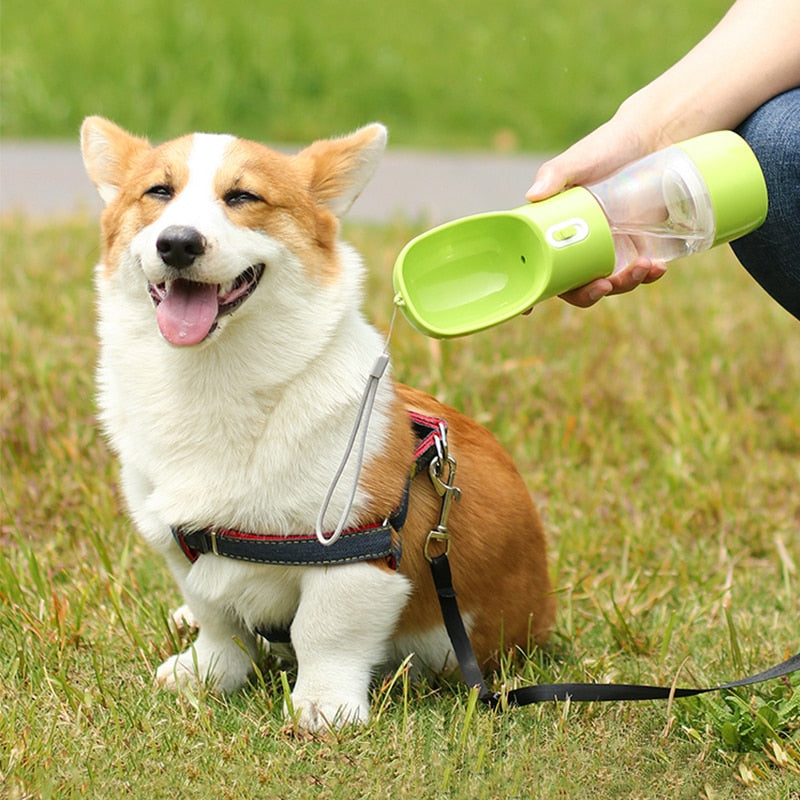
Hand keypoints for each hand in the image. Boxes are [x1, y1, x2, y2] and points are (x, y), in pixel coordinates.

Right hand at [525, 114, 667, 306]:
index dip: (530, 292)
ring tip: (643, 267)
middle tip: (603, 285)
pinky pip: (638, 273)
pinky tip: (658, 268)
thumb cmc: (607, 146)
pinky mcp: (636, 247)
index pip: (536, 267)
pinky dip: (648, 276)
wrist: (652, 138)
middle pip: (572, 287)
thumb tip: (533, 195)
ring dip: (623, 285)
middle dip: (587, 294)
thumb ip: (555, 174)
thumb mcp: (579, 159)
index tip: (526, 310)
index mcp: (553, 231)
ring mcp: (607, 250)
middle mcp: (577, 247)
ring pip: (607, 284)